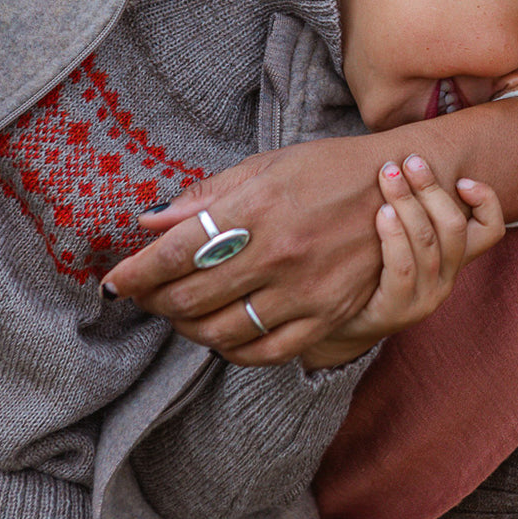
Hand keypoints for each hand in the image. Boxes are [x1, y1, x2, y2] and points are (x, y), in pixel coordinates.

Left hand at [99, 140, 386, 365]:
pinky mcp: (329, 315)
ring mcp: (306, 290)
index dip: (134, 274)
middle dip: (155, 301)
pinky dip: (233, 351)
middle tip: (148, 296)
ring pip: (222, 331)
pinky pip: (267, 352)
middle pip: (190, 298)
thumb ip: (206, 197)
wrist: (402, 186)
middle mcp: (279, 253)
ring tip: (183, 314)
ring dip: (188, 328)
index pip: (174, 253)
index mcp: (257, 208)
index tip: (114, 283)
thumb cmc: (328, 169)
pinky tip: (223, 337)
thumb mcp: (265, 167)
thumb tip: (150, 222)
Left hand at [302, 156, 504, 368]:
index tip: (462, 179)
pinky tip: (381, 214)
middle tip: (409, 161)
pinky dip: (394, 237)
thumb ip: (408, 206)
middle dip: (432, 189)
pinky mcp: (398, 311)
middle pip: (455, 228)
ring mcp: (425, 297)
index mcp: (454, 259)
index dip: (486, 201)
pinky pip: (403, 268)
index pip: (491, 231)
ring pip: (429, 243)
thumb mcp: (398, 237)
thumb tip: (400, 154)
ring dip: (409, 204)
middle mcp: (447, 278)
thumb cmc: (370, 268)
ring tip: (388, 176)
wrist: (343, 324)